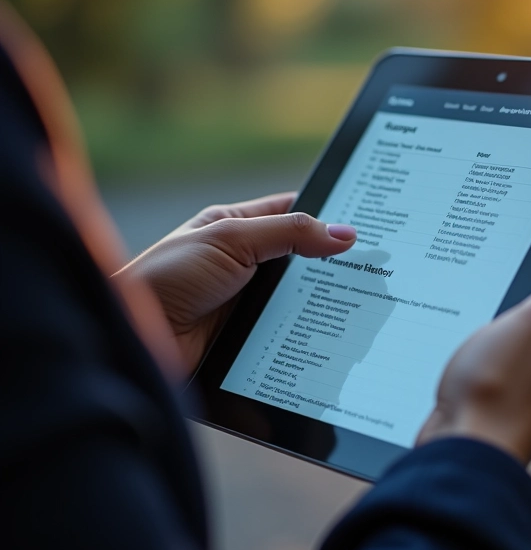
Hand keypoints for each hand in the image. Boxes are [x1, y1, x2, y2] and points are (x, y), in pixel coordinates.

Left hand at [113, 193, 355, 373]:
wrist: (136, 336)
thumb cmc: (168, 276)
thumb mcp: (231, 240)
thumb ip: (288, 233)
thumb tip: (345, 233)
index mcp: (236, 226)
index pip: (291, 212)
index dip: (327, 215)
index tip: (365, 223)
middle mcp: (244, 262)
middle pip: (300, 258)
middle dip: (332, 263)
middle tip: (376, 266)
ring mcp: (247, 300)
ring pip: (296, 297)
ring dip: (322, 301)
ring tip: (366, 301)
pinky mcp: (249, 335)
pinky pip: (287, 329)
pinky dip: (307, 331)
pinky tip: (333, 333)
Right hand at [417, 248, 530, 464]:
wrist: (464, 448)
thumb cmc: (502, 385)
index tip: (514, 295)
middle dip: (510, 320)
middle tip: (485, 319)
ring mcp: (526, 398)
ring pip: (509, 354)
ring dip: (487, 346)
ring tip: (470, 350)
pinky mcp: (495, 411)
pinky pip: (487, 377)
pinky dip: (474, 371)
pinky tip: (458, 374)